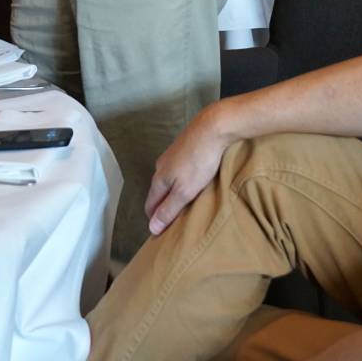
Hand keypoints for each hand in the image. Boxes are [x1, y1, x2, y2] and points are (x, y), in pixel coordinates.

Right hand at [144, 105, 231, 235]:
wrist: (211, 128)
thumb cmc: (199, 162)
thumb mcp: (185, 191)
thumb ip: (168, 209)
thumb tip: (151, 228)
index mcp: (159, 178)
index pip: (150, 205)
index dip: (155, 220)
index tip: (165, 233)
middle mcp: (161, 166)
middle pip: (158, 192)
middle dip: (164, 207)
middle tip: (177, 222)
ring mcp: (171, 156)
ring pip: (168, 180)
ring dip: (173, 193)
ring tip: (186, 204)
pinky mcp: (183, 148)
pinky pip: (177, 171)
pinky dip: (181, 181)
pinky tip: (193, 183)